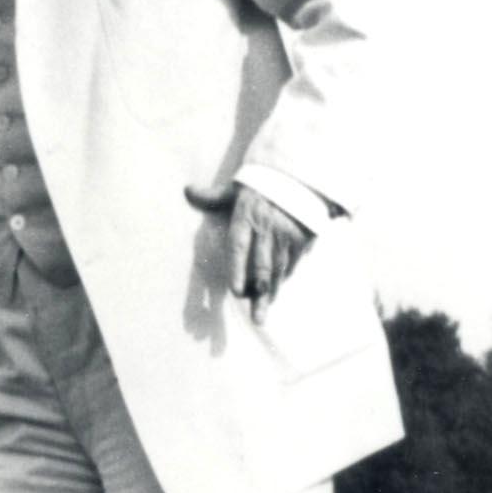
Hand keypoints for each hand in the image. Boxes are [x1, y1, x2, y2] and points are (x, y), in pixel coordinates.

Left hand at [184, 181, 312, 322]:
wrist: (300, 176)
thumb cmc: (260, 186)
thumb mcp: (235, 188)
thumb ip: (211, 196)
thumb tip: (187, 190)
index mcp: (247, 215)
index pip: (240, 246)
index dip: (238, 270)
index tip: (237, 291)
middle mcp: (268, 227)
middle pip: (263, 266)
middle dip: (259, 293)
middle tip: (255, 316)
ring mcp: (288, 235)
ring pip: (278, 270)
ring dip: (271, 293)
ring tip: (261, 314)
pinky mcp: (304, 238)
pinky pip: (291, 264)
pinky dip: (282, 280)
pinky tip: (275, 292)